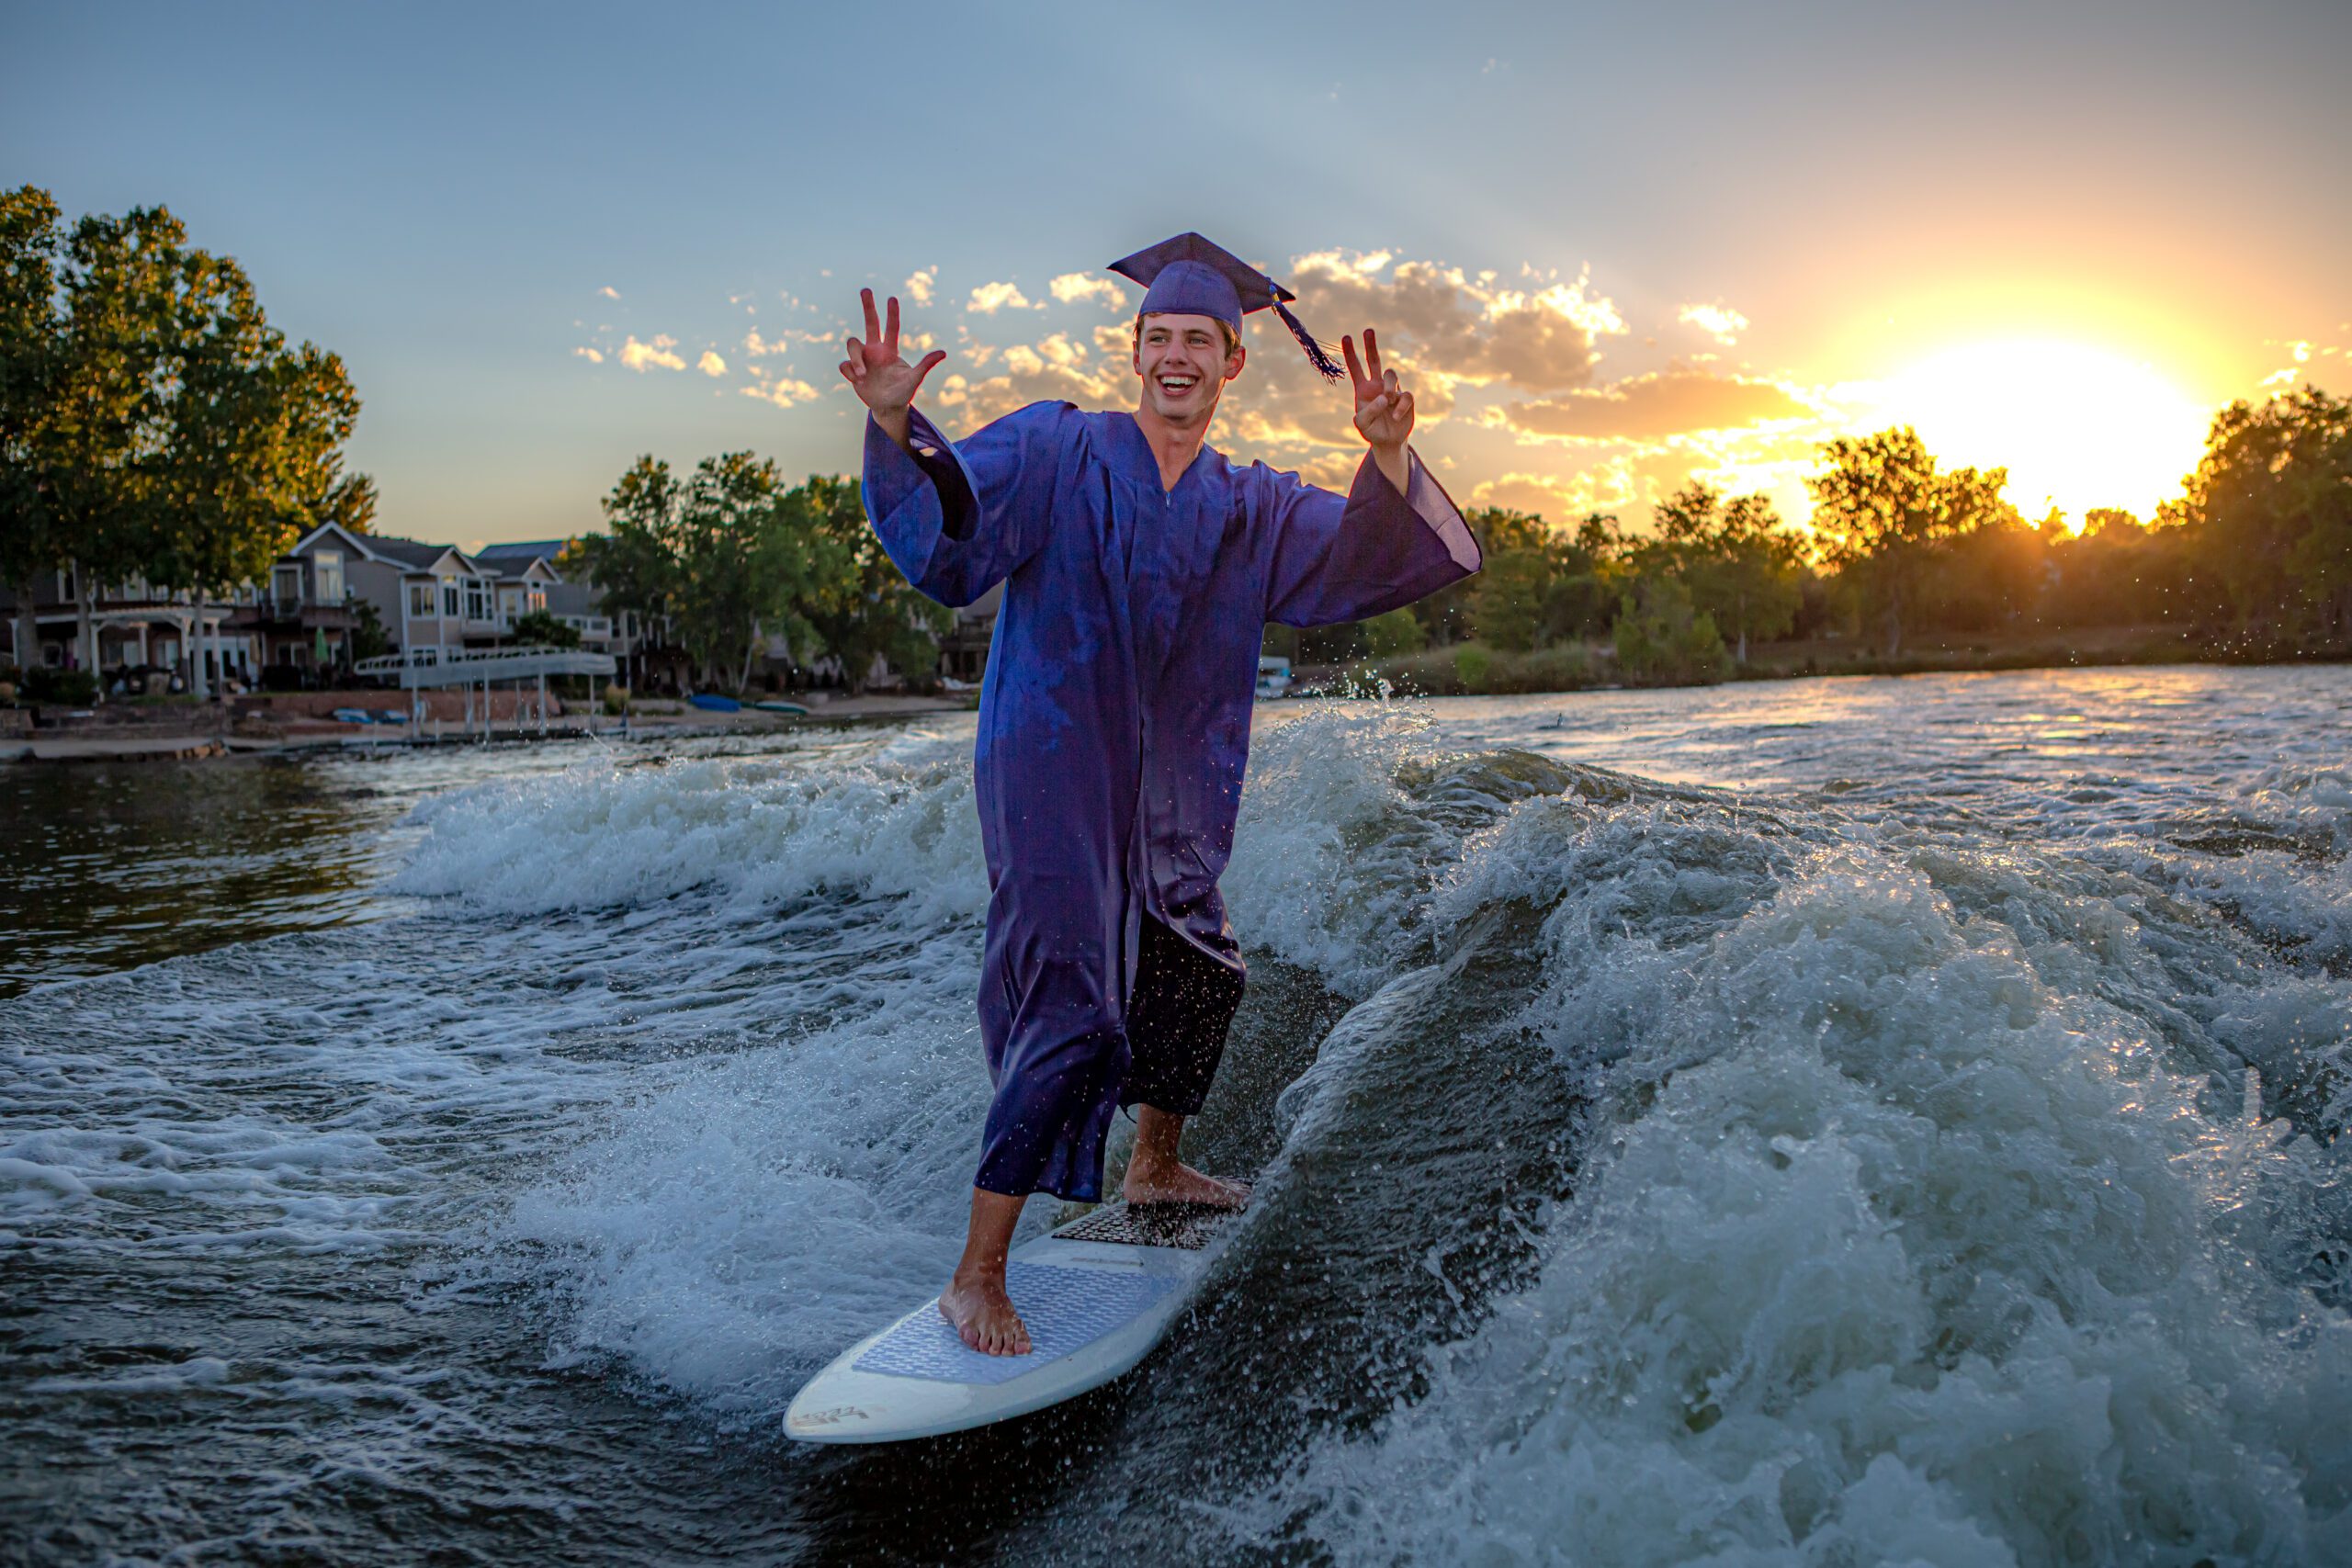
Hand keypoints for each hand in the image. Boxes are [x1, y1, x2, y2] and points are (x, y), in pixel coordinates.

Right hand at [839, 288, 946, 439]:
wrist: (888, 408)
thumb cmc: (903, 392)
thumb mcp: (914, 379)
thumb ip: (925, 365)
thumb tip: (943, 352)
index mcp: (890, 350)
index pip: (891, 328)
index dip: (892, 313)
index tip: (892, 298)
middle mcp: (875, 350)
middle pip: (870, 322)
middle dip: (868, 306)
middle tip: (866, 289)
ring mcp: (862, 359)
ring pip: (852, 344)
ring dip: (856, 359)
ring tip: (863, 376)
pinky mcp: (851, 371)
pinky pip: (844, 364)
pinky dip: (850, 371)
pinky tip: (859, 381)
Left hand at [1344, 328, 1413, 452]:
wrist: (1388, 441)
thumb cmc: (1372, 430)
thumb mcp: (1362, 424)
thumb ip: (1368, 411)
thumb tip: (1384, 397)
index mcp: (1363, 389)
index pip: (1355, 368)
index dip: (1350, 353)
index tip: (1346, 337)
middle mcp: (1377, 385)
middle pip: (1374, 360)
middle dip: (1370, 345)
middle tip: (1367, 330)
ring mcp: (1392, 390)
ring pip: (1392, 374)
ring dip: (1389, 387)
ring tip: (1387, 401)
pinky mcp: (1406, 398)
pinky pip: (1405, 395)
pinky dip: (1400, 406)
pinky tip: (1395, 416)